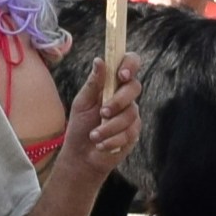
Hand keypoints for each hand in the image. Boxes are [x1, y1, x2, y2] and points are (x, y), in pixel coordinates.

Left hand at [65, 49, 140, 178]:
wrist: (82, 156)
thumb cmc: (81, 126)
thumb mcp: (82, 103)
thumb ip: (93, 83)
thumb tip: (99, 60)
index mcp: (113, 83)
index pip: (130, 64)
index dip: (130, 64)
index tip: (121, 74)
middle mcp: (126, 96)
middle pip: (134, 87)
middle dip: (118, 100)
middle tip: (103, 112)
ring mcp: (132, 114)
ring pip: (130, 114)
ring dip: (109, 127)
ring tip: (94, 135)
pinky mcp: (134, 133)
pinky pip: (129, 133)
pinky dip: (112, 140)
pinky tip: (101, 144)